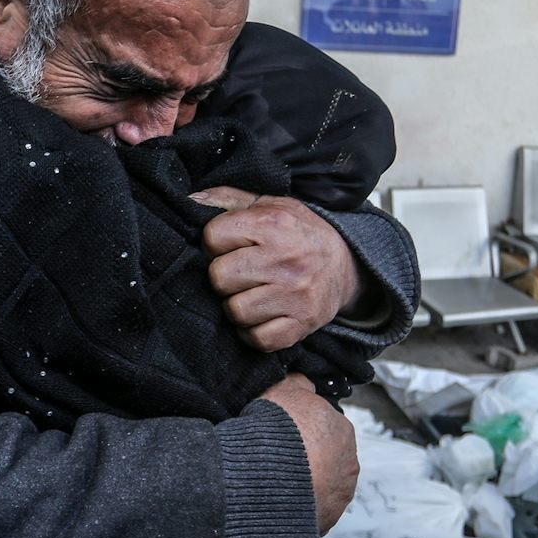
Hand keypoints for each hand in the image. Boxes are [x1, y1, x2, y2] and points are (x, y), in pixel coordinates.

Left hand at [194, 187, 361, 351]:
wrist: (346, 265)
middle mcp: (285, 258)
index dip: (215, 244)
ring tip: (251, 294)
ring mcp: (295, 294)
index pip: (212, 238)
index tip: (229, 247)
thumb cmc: (298, 233)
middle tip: (239, 274)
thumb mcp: (268, 204)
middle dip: (224, 277)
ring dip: (238, 306)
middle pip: (219, 277)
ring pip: (235, 311)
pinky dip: (254, 332)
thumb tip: (190, 199)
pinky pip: (258, 338)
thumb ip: (227, 199)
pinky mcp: (301, 324)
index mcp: (273, 224)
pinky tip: (261, 316)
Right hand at [258, 373, 357, 533]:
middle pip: (328, 458)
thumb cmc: (276, 430)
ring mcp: (340, 493)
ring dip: (306, 484)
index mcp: (343, 429)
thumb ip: (298, 384)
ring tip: (276, 482)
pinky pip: (313, 509)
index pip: (325, 428)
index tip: (283, 436)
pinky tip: (279, 501)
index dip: (302, 431)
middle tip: (279, 459)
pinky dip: (300, 506)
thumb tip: (303, 380)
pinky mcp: (328, 518)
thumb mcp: (283, 389)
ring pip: (323, 486)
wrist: (268, 474)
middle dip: (308, 459)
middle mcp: (349, 462)